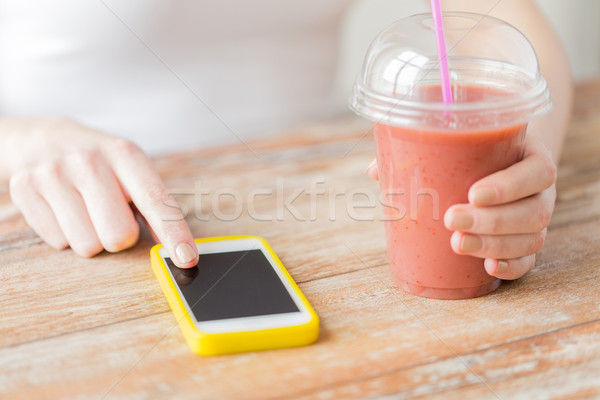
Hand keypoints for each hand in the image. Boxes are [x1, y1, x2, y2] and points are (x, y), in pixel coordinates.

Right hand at [6, 118, 198, 267]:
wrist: (45, 139)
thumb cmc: (102, 164)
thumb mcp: (134, 173)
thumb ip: (157, 209)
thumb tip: (179, 249)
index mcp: (125, 154)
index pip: (154, 200)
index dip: (173, 233)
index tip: (186, 258)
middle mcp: (88, 161)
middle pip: (119, 236)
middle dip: (121, 237)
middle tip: (112, 215)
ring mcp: (53, 174)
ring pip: (87, 246)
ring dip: (93, 238)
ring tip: (87, 211)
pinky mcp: (24, 189)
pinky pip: (59, 243)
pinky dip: (67, 236)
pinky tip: (65, 210)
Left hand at [366, 136, 556, 279]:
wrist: (503, 162)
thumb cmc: (475, 152)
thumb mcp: (460, 142)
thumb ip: (422, 150)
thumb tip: (376, 170)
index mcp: (531, 158)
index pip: (537, 172)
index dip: (510, 185)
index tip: (473, 193)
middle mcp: (539, 192)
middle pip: (533, 211)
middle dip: (492, 221)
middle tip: (452, 220)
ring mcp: (535, 220)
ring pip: (531, 238)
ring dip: (494, 244)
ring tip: (458, 243)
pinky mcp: (527, 243)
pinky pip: (529, 261)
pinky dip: (511, 267)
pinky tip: (489, 267)